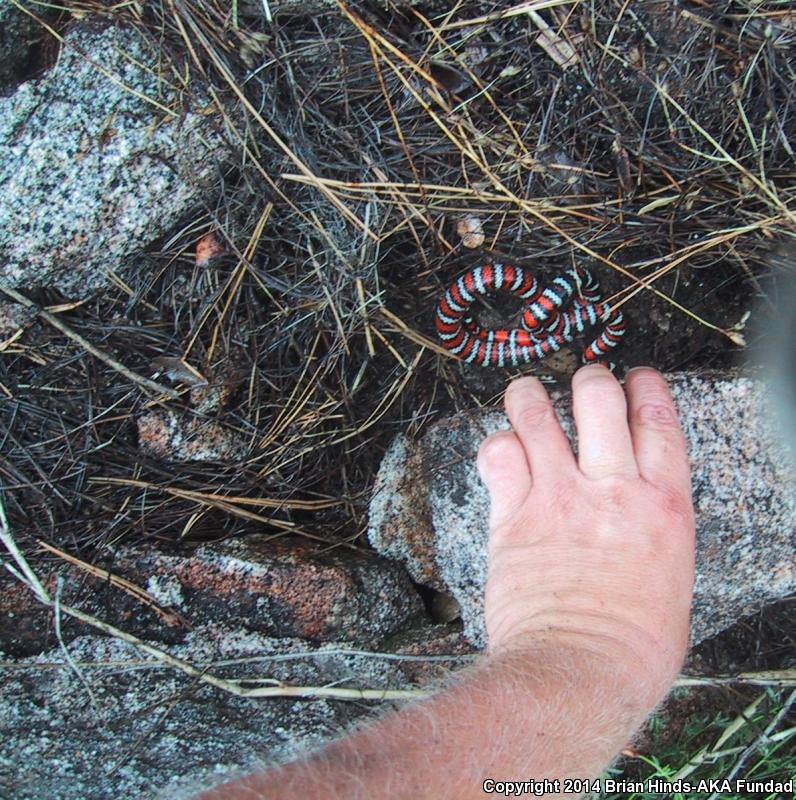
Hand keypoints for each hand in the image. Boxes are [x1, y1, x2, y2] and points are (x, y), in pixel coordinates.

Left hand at [478, 365, 694, 704]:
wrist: (576, 672)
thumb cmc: (629, 648)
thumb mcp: (669, 584)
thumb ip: (653, 536)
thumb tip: (637, 521)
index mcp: (662, 508)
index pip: (658, 423)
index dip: (646, 389)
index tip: (636, 377)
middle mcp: (610, 490)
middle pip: (599, 400)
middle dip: (589, 379)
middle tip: (582, 382)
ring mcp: (558, 497)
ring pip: (538, 414)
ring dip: (529, 396)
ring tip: (526, 394)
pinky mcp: (512, 515)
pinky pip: (497, 455)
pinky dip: (497, 443)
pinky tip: (501, 447)